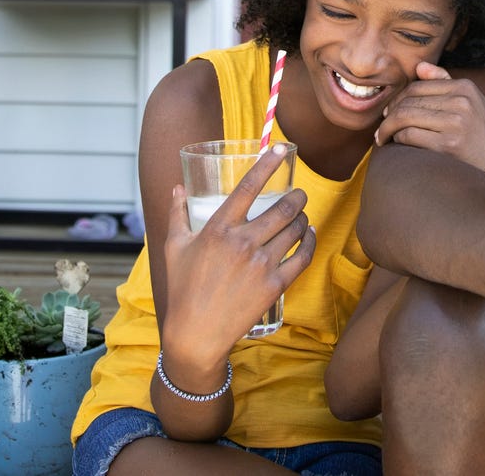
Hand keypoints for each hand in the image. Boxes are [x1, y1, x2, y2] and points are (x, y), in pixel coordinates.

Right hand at [160, 144, 314, 370]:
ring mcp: (260, 265)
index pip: (248, 187)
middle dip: (297, 196)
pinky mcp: (274, 286)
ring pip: (294, 229)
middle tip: (299, 193)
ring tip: (301, 215)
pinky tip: (309, 235)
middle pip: (283, 208)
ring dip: (303, 217)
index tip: (281, 150)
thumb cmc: (182, 289)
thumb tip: (178, 188)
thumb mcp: (174, 248)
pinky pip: (302, 257)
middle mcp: (242, 243)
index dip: (268, 164)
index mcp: (218, 229)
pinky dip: (310, 241)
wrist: (195, 334)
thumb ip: (178, 214)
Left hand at [374, 62, 484, 183]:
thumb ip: (444, 82)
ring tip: (383, 138)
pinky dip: (398, 140)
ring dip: (387, 128)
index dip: (397, 100)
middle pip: (408, 102)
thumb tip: (419, 66)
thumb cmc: (476, 135)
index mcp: (465, 87)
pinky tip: (397, 146)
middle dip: (389, 115)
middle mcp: (462, 101)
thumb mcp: (469, 103)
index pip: (416, 87)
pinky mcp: (449, 145)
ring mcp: (456, 123)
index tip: (388, 113)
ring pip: (405, 117)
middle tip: (381, 129)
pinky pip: (409, 135)